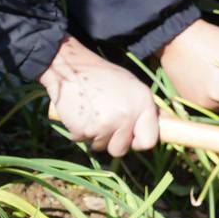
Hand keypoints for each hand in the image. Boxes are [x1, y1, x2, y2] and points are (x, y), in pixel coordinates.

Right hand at [40, 37, 160, 155]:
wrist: (69, 68)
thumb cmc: (100, 75)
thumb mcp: (130, 85)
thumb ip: (139, 108)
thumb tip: (144, 129)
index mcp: (143, 103)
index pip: (149, 141)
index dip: (137, 142)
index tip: (129, 138)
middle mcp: (127, 116)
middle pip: (121, 149)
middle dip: (110, 142)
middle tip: (103, 124)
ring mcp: (106, 125)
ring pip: (100, 146)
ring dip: (93, 135)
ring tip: (89, 114)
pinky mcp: (85, 130)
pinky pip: (81, 139)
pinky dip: (77, 130)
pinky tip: (77, 113)